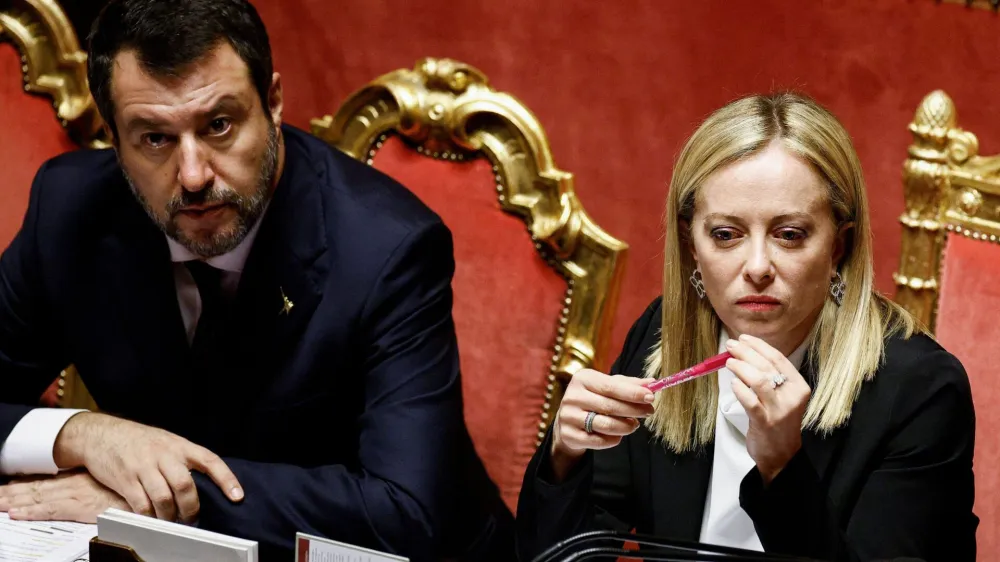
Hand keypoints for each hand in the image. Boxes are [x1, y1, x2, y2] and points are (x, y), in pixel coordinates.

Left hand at [0, 471, 128, 522]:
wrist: (154, 490)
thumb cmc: (140, 488)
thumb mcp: (119, 485)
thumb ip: (105, 489)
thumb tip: (100, 492)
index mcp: (84, 480)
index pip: (50, 482)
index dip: (29, 484)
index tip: (12, 485)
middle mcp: (77, 485)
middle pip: (39, 489)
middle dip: (15, 492)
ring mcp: (77, 495)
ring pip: (39, 498)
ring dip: (16, 500)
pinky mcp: (81, 507)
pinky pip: (51, 510)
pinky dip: (32, 511)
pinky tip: (16, 514)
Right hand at [53, 413, 242, 522]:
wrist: (101, 434)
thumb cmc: (138, 441)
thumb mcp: (166, 442)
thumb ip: (184, 459)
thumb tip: (206, 483)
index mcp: (180, 446)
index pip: (210, 460)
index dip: (226, 479)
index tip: (237, 496)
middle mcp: (164, 455)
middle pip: (185, 485)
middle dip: (191, 507)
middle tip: (192, 519)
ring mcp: (143, 467)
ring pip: (163, 498)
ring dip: (170, 516)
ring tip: (171, 522)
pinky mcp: (125, 480)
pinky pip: (141, 505)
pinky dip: (149, 516)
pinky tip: (151, 519)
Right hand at [550, 369, 654, 480]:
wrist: (568, 419)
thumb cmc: (593, 398)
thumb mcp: (608, 386)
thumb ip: (629, 384)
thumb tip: (652, 383)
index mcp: (582, 379)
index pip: (611, 386)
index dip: (632, 393)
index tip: (651, 397)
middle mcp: (572, 396)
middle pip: (609, 406)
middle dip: (634, 410)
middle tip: (649, 412)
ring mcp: (568, 417)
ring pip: (605, 425)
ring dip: (626, 427)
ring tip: (634, 425)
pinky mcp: (569, 435)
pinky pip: (598, 441)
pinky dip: (613, 439)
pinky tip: (619, 435)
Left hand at [725, 334, 810, 483]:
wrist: (781, 455)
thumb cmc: (777, 421)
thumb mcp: (781, 397)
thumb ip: (769, 377)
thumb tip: (743, 354)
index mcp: (799, 386)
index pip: (778, 359)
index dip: (759, 346)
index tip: (744, 338)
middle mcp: (792, 396)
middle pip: (767, 367)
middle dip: (746, 353)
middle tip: (731, 346)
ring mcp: (779, 410)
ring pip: (760, 381)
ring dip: (741, 368)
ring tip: (729, 362)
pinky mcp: (765, 422)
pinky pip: (750, 401)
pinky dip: (740, 390)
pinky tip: (733, 384)